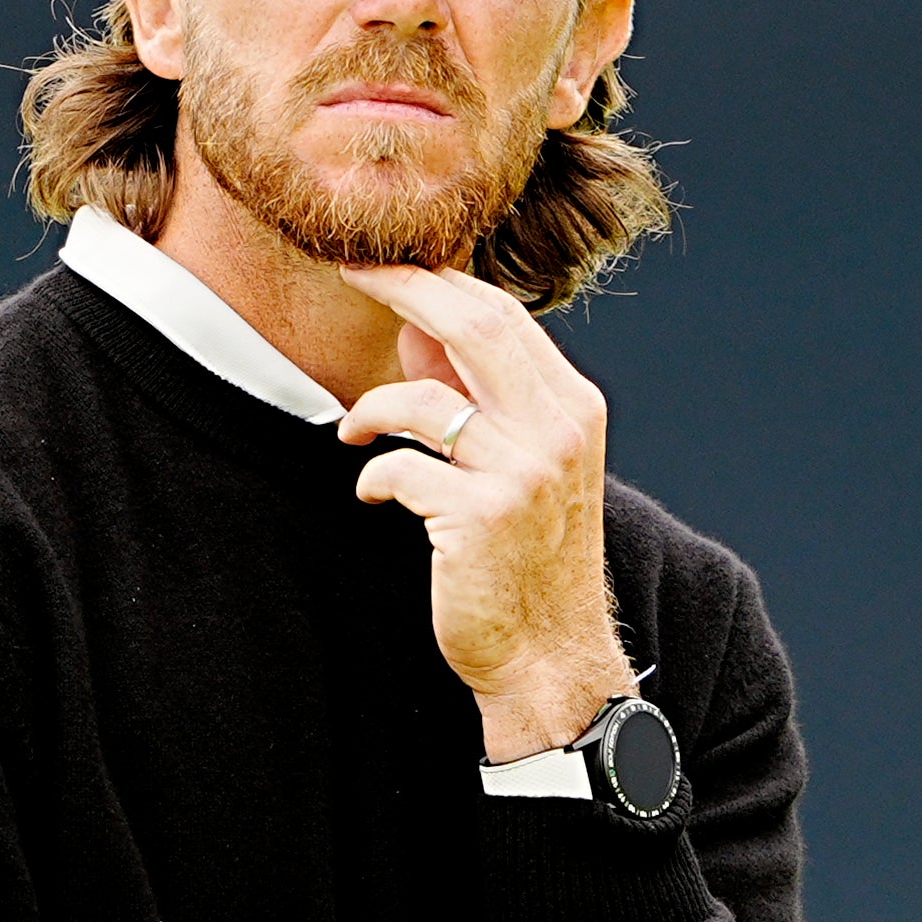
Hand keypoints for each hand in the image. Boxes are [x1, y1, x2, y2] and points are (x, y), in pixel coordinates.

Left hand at [334, 265, 636, 759]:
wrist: (550, 656)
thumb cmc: (526, 559)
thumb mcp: (521, 464)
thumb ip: (477, 394)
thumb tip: (415, 325)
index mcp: (572, 408)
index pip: (501, 315)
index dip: (436, 281)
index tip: (381, 264)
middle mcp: (557, 430)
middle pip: (473, 325)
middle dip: (402, 289)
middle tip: (349, 273)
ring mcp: (523, 474)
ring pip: (424, 402)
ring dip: (371, 411)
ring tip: (353, 434)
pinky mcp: (481, 518)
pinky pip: (401, 470)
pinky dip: (373, 476)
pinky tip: (372, 493)